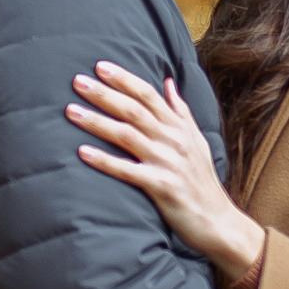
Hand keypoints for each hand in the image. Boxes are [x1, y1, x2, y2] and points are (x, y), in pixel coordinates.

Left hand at [69, 63, 267, 288]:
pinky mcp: (161, 187)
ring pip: (127, 135)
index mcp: (179, 127)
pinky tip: (82, 153)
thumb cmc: (202, 181)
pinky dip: (104, 161)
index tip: (100, 66)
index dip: (124, 79)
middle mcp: (173, 140)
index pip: (149, 94)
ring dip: (97, 122)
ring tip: (71, 111)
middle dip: (104, 94)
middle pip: (134, 110)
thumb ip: (180, 111)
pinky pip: (127, 171)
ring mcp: (167, 163)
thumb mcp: (197, 141)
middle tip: (77, 81)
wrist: (218, 221)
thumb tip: (168, 81)